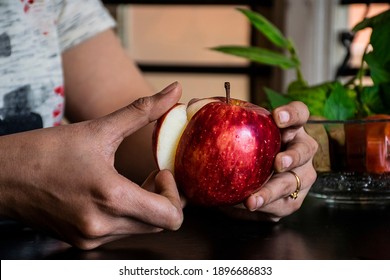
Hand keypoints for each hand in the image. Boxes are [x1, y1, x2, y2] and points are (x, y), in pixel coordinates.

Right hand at [0, 82, 183, 248]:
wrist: (1, 177)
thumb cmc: (45, 151)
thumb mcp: (99, 129)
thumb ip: (143, 111)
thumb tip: (175, 90)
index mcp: (111, 198)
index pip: (171, 217)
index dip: (175, 194)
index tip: (160, 172)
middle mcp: (103, 225)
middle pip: (159, 223)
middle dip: (163, 198)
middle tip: (152, 174)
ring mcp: (91, 238)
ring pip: (141, 228)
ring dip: (145, 206)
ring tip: (130, 181)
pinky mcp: (82, 241)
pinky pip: (120, 232)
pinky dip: (127, 214)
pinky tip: (113, 193)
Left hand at [222, 101, 317, 221]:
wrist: (244, 183)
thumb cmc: (241, 149)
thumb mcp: (231, 130)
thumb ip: (214, 116)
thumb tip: (193, 104)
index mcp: (287, 128)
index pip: (299, 114)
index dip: (292, 114)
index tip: (277, 117)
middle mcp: (299, 149)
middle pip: (306, 149)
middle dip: (293, 156)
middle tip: (277, 163)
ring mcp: (299, 176)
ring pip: (295, 182)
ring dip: (275, 190)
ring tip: (254, 199)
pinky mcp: (291, 199)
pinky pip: (283, 204)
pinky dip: (265, 205)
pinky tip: (248, 205)